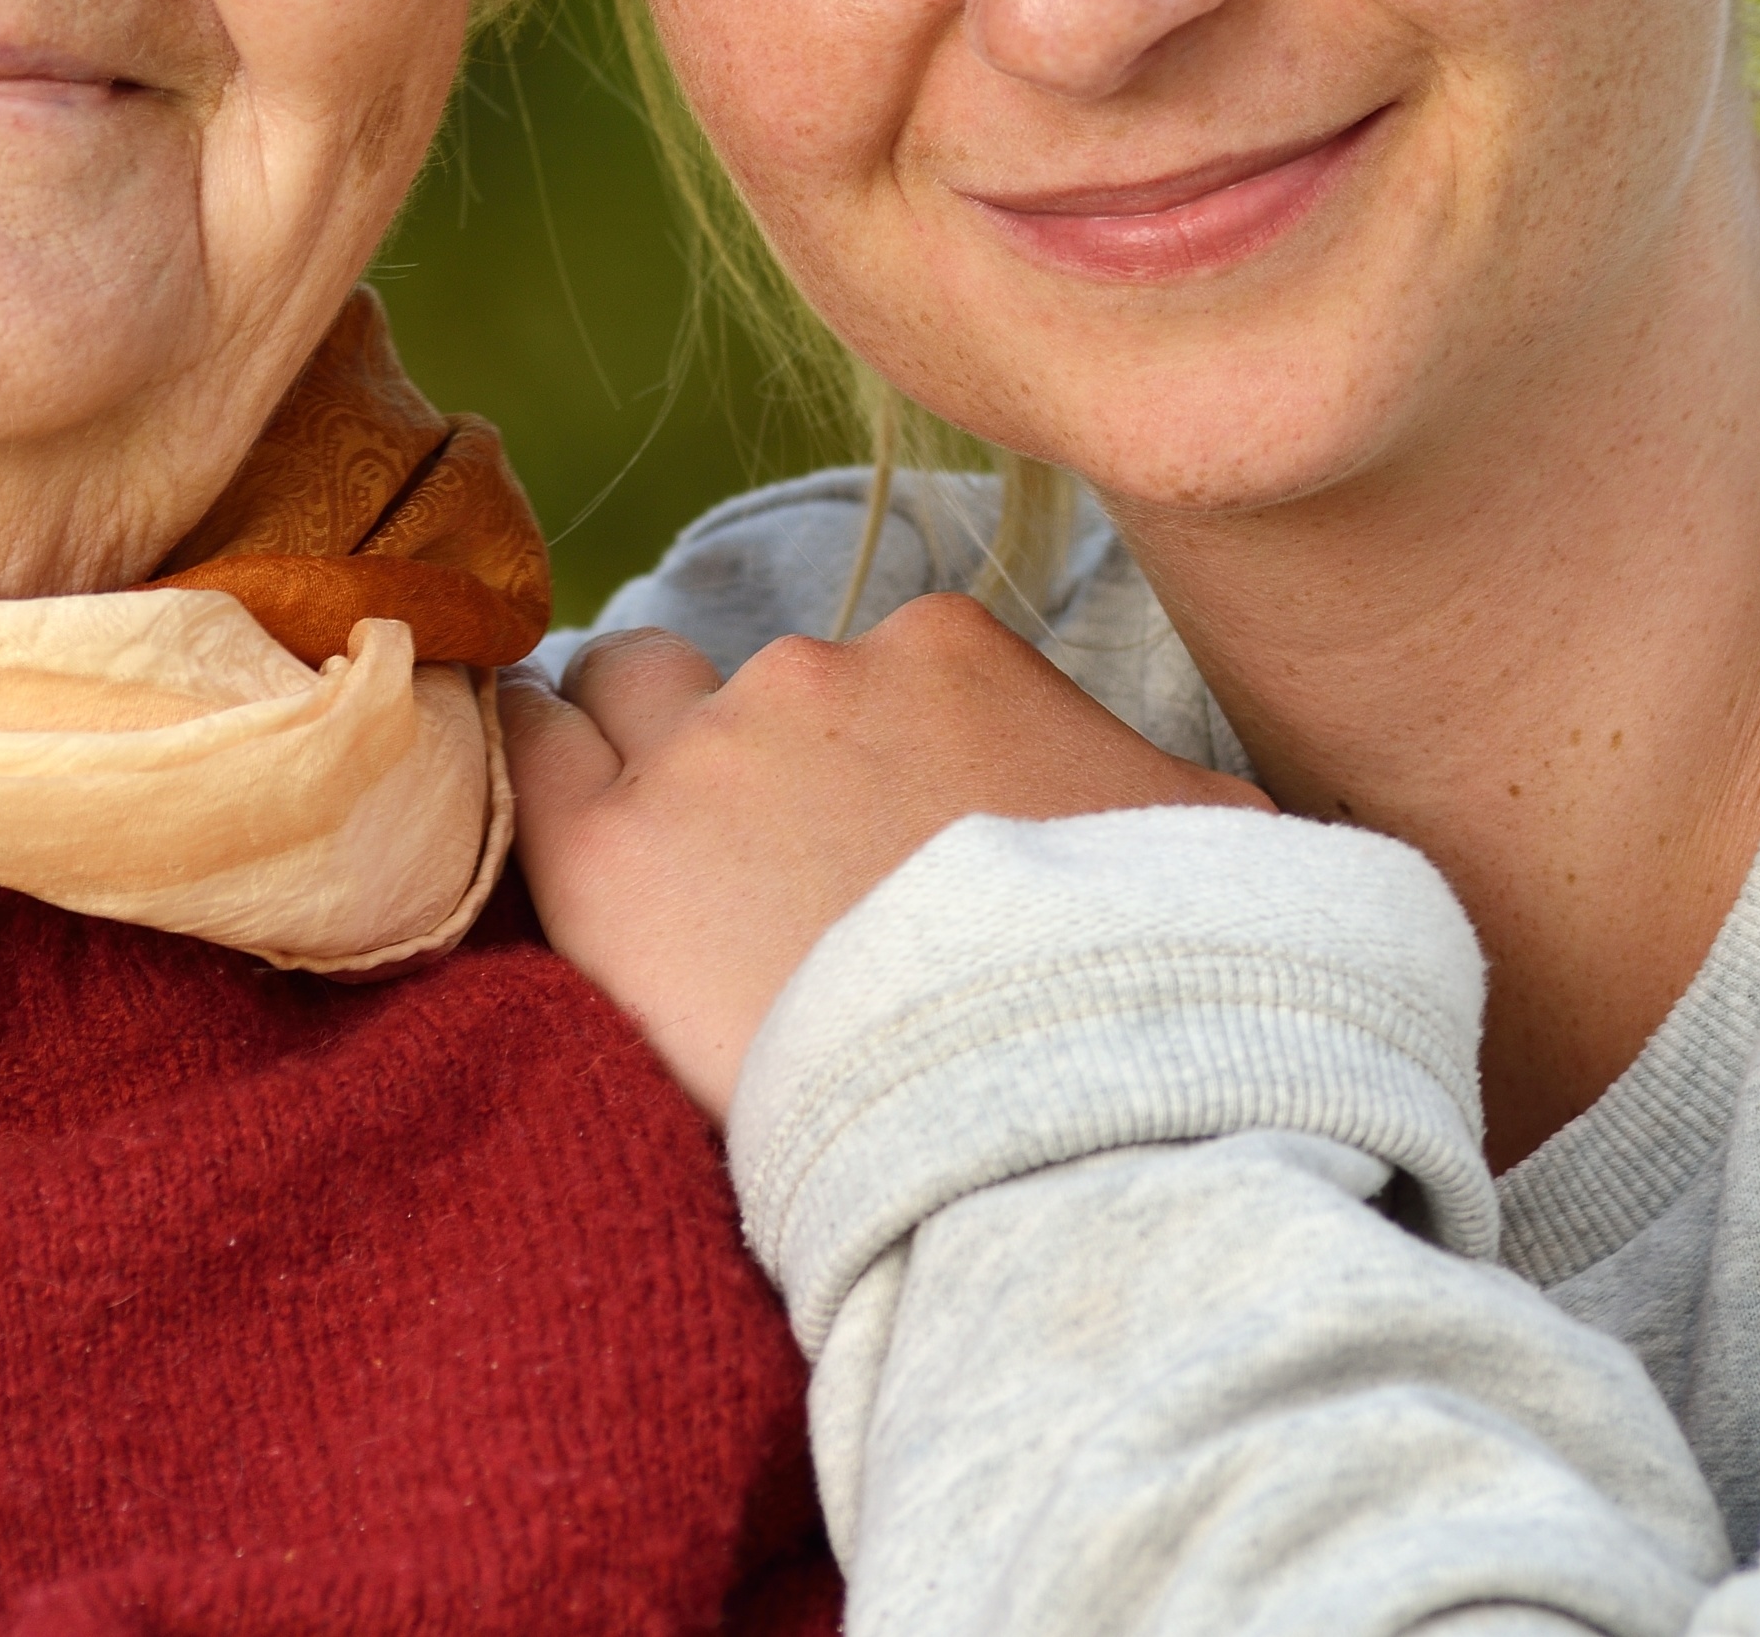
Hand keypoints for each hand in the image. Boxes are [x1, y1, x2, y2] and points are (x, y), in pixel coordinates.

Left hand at [505, 592, 1271, 1119]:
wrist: (1037, 1107)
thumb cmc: (1140, 983)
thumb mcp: (1218, 851)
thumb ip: (1188, 803)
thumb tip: (1229, 826)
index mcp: (949, 651)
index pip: (880, 670)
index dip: (878, 759)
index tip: (890, 848)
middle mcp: (813, 670)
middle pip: (749, 681)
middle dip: (760, 756)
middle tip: (782, 877)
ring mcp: (702, 752)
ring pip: (626, 694)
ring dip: (643, 754)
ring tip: (674, 872)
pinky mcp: (605, 848)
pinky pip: (530, 747)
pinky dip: (537, 760)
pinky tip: (554, 811)